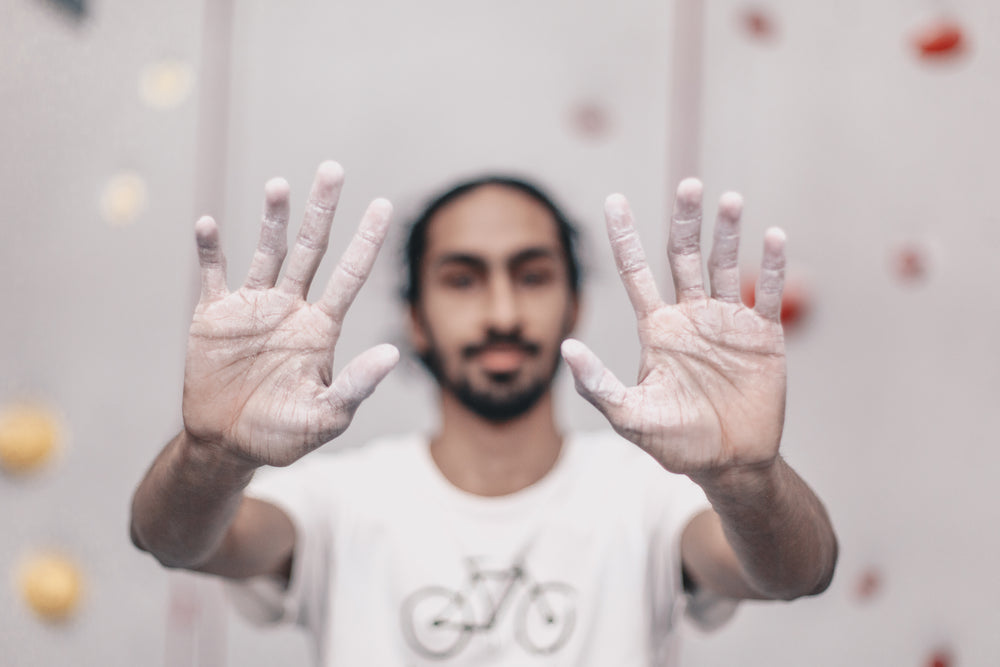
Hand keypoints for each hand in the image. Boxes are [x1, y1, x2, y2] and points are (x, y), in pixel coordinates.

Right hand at [182, 162, 398, 466]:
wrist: (226, 445)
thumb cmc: (281, 435)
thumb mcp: (325, 417)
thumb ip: (356, 386)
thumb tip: (392, 353)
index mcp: (321, 328)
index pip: (350, 275)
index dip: (366, 241)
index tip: (384, 204)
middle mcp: (291, 308)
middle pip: (311, 249)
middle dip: (322, 210)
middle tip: (333, 169)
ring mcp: (253, 308)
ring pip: (266, 252)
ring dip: (272, 219)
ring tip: (279, 186)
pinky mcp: (214, 315)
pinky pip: (212, 274)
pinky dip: (209, 250)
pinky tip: (208, 224)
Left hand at [561, 179, 786, 477]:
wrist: (730, 463)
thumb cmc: (677, 443)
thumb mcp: (630, 416)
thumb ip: (598, 384)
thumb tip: (566, 348)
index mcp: (657, 328)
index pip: (635, 272)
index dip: (624, 236)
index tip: (613, 200)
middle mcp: (690, 316)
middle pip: (683, 255)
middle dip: (686, 220)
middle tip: (689, 185)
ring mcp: (727, 322)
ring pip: (725, 265)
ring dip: (728, 232)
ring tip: (729, 199)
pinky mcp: (763, 335)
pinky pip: (767, 293)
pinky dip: (772, 266)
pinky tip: (773, 236)